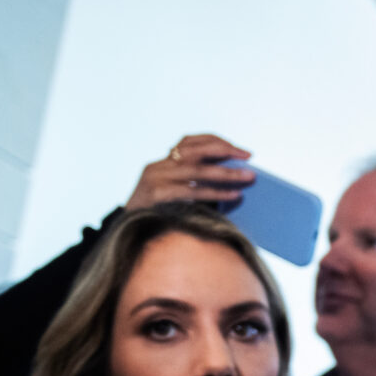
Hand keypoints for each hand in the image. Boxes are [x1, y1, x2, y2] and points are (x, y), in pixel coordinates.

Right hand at [125, 134, 253, 210]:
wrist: (126, 233)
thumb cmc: (159, 218)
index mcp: (162, 163)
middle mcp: (157, 167)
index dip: (216, 142)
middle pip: (195, 151)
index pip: (189, 141)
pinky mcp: (157, 195)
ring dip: (226, 173)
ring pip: (197, 170)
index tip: (241, 150)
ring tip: (249, 177)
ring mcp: (155, 180)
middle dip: (224, 151)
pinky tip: (234, 195)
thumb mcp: (174, 194)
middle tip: (248, 157)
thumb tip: (235, 179)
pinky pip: (193, 192)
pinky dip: (216, 192)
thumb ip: (195, 183)